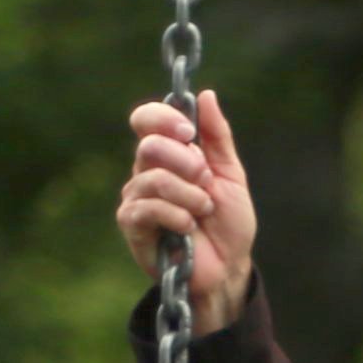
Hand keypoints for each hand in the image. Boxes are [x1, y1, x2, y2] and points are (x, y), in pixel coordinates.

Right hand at [117, 92, 258, 337]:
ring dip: (188, 195)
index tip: (189, 132)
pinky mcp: (132, 225)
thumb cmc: (228, 223)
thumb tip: (205, 95)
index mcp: (169, 154)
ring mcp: (136, 197)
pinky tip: (188, 228)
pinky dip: (175, 215)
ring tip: (202, 211)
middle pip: (150, 145)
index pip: (147, 120)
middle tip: (206, 182)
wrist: (229, 267)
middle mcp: (147, 171)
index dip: (163, 118)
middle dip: (187, 163)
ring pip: (152, 178)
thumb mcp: (230, 174)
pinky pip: (146, 207)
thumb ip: (217, 136)